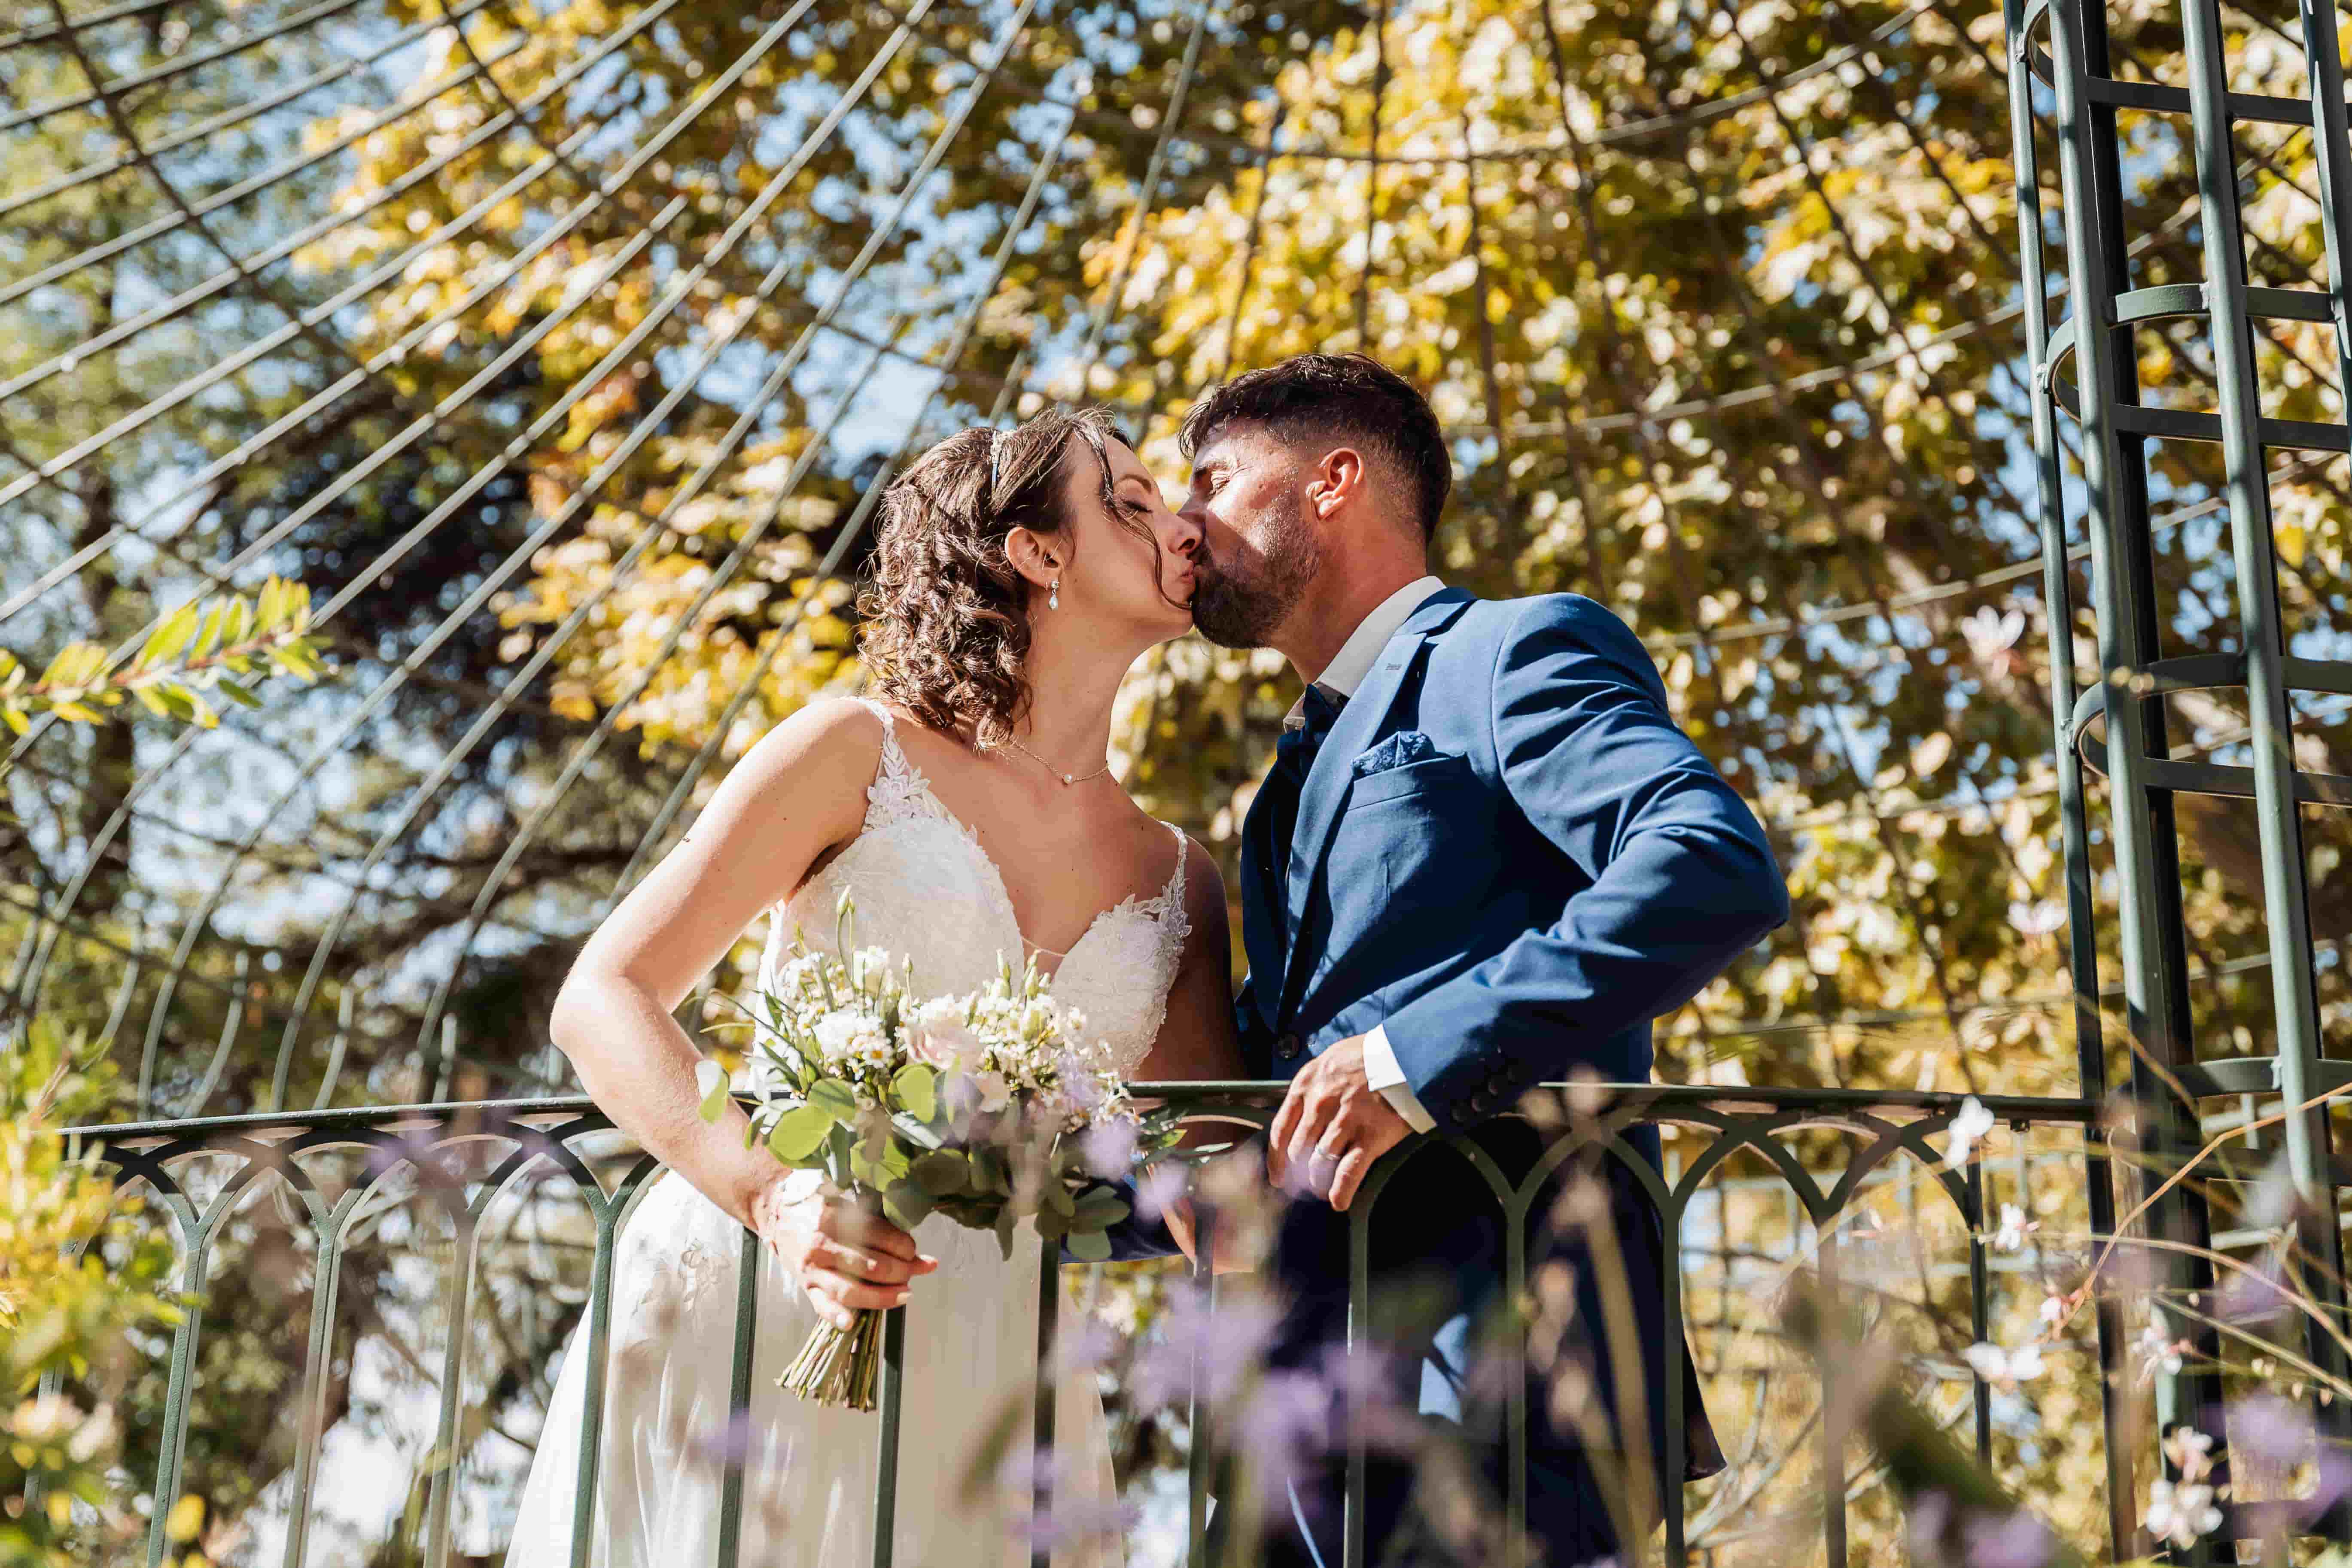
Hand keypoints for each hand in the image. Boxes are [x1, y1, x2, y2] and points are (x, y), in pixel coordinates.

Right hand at [750, 1170, 937, 1329]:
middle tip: (916, 1272)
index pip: (882, 1237)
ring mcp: (813, 1268)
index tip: (914, 1251)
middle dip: (903, 1272)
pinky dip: (838, 1317)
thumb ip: (874, 1222)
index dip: (906, 1247)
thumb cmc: (816, 1204)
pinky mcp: (805, 1285)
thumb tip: (909, 1244)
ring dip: (884, 1296)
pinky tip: (853, 1323)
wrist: (775, 1209)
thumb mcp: (845, 1202)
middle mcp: (824, 1245)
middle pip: (873, 1266)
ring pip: (853, 1290)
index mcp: (837, 1218)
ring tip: (905, 1295)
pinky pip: (822, 1306)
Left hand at [1265, 1034, 1411, 1211]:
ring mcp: (1345, 1121)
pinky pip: (1348, 1173)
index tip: (1278, 1175)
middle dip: (1299, 1172)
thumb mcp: (1330, 1061)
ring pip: (1320, 1164)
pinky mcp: (1370, 1136)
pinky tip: (1339, 1201)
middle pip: (1299, 1150)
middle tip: (1303, 1183)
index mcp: (1307, 1084)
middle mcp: (1321, 1103)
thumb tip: (1302, 1117)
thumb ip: (1313, 1087)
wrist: (1406, 1054)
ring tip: (1322, 1189)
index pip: (1281, 1130)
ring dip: (1319, 1182)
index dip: (1277, 1159)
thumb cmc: (1368, 1057)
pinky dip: (1341, 1191)